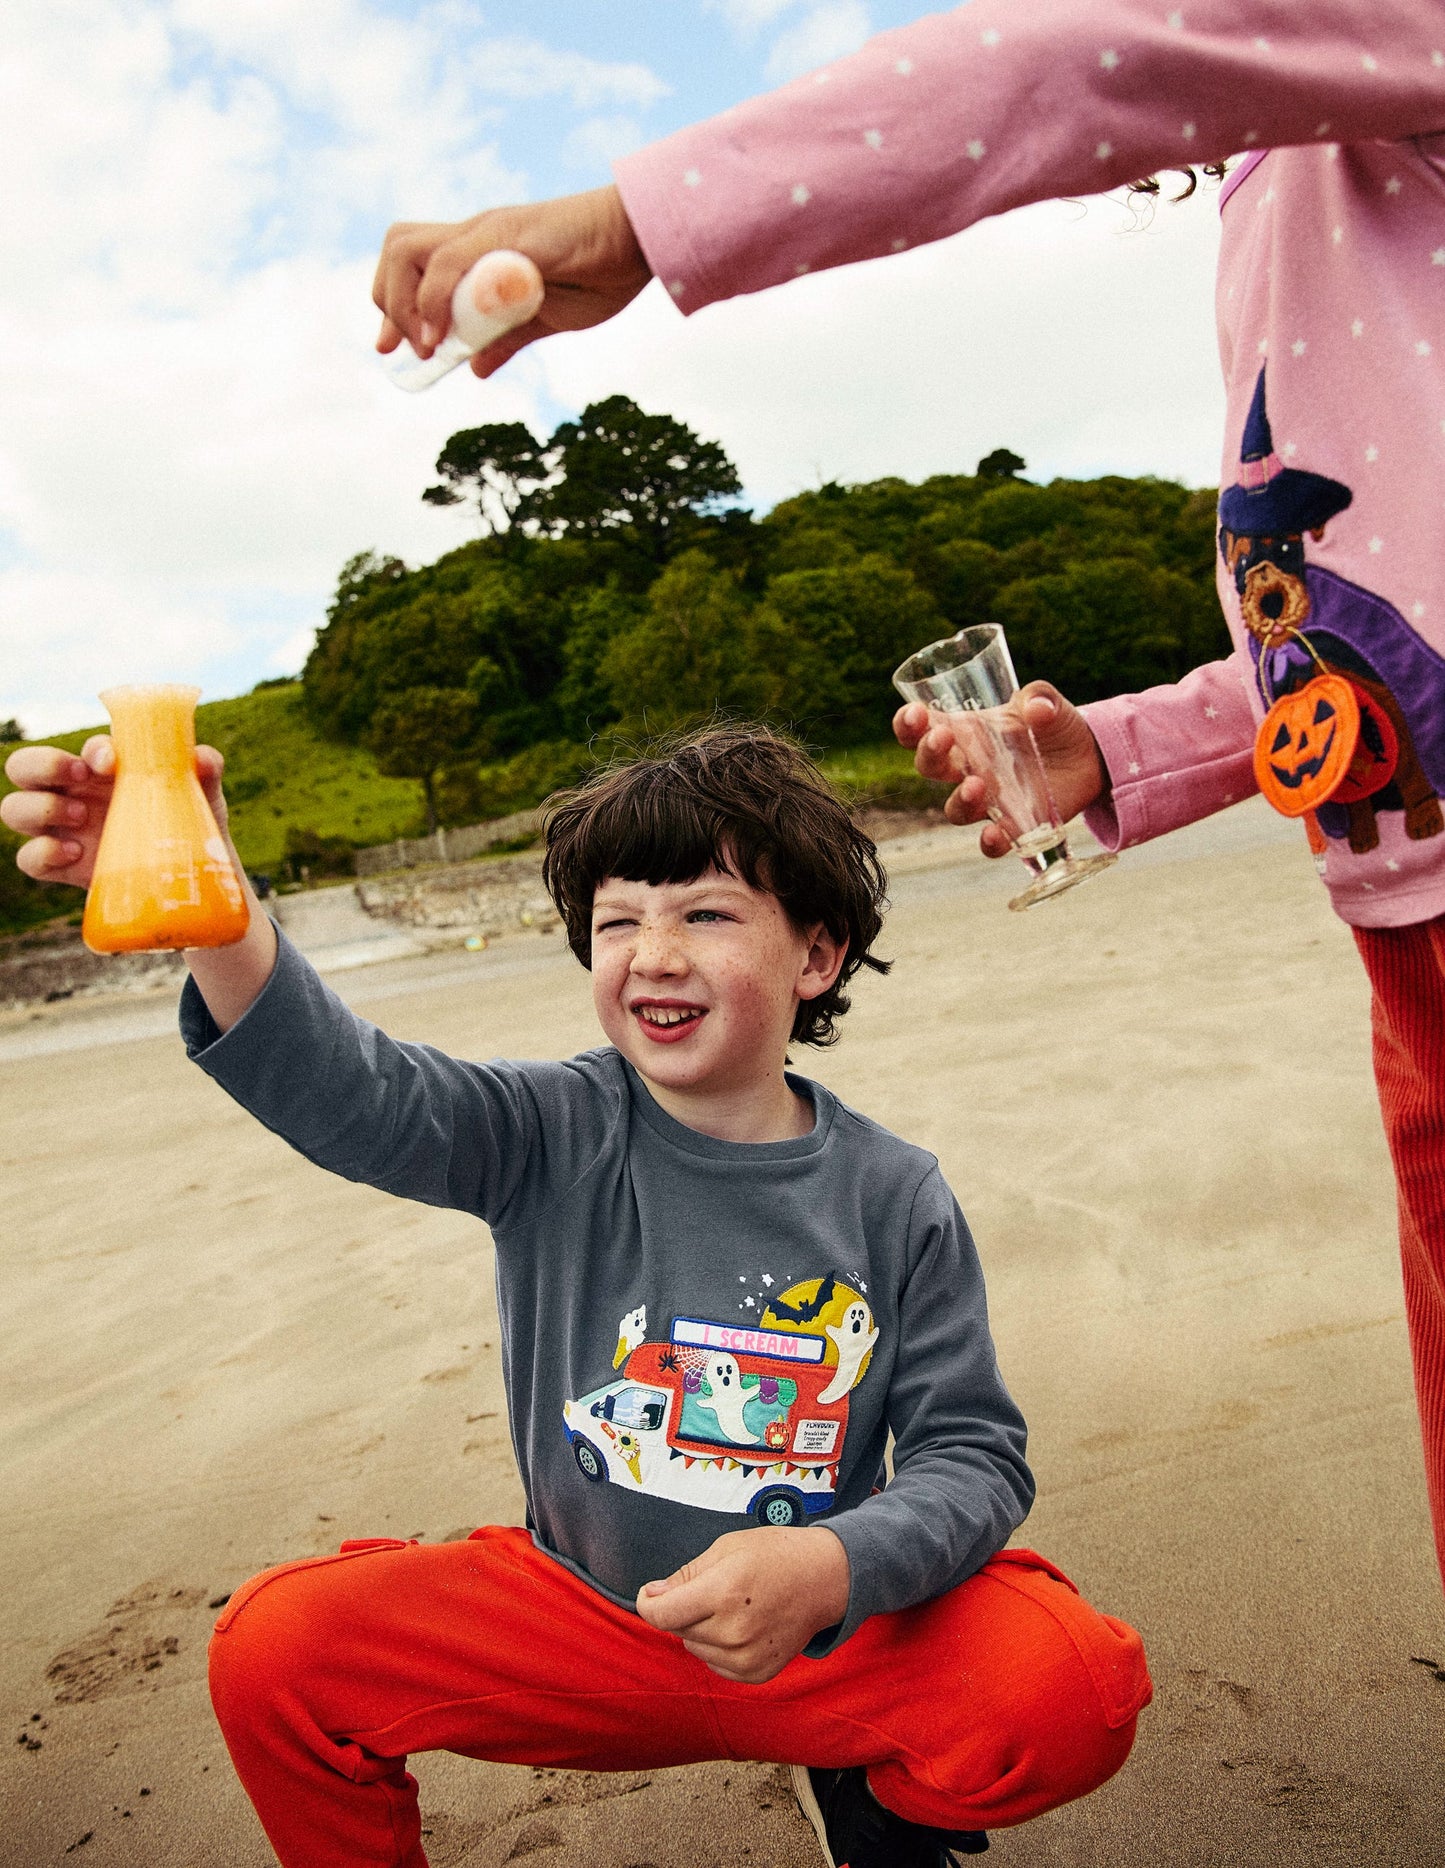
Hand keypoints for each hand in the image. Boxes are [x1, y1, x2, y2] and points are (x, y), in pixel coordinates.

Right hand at [1, 737, 228, 888]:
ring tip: (81, 818)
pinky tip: (76, 854)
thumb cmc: (190, 819)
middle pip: (22, 766)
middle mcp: (74, 793)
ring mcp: (62, 829)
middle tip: (79, 779)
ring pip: (13, 809)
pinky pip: (27, 858)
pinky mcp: (61, 866)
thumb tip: (202, 759)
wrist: (190, 875)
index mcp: (103, 767)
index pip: (83, 747)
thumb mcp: (202, 792)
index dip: (92, 748)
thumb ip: (205, 767)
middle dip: (41, 765)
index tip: (112, 761)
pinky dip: (42, 854)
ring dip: (39, 809)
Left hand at [373, 184, 651, 377]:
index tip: (390, 347)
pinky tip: (441, 340)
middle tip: (405, 348)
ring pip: (409, 250)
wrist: (638, 240)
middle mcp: (474, 233)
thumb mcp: (546, 317)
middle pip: (398, 248)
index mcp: (481, 249)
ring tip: (425, 345)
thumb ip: (508, 338)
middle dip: (388, 302)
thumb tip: (475, 368)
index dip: (393, 304)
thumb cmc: (603, 272)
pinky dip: (431, 303)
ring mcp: (486, 231)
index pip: (414, 262)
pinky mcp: (504, 235)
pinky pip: (448, 263)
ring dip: (404, 303)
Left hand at [636, 1526, 849, 1683]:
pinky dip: (718, 1648)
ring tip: (731, 1607)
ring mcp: (747, 1657)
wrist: (824, 1579)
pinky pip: (715, 1665)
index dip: (648, 1603)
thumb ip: (686, 1574)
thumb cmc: (776, 1555)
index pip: (661, 1615)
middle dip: (682, 1608)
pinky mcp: (758, 1673)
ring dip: (700, 1629)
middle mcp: (733, 1631)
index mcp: (723, 1592)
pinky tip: (741, 1626)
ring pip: (695, 1648)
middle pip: (678, 1629)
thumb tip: (653, 1595)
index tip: (651, 1594)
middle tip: (712, 1589)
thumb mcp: (727, 1547)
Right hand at [893, 681, 1109, 857]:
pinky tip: (995, 834)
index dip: (908, 724)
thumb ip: (1041, 698)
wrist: (1088, 755)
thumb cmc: (1055, 724)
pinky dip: (989, 843)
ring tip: (977, 784)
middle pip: (930, 767)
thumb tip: (1036, 710)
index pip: (922, 729)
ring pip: (955, 808)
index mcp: (966, 732)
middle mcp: (968, 768)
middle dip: (929, 754)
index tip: (914, 715)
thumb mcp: (1048, 702)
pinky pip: (990, 843)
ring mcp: (988, 799)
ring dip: (960, 799)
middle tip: (943, 738)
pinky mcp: (1012, 825)